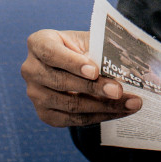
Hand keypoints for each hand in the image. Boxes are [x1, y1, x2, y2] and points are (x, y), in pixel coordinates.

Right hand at [21, 29, 141, 126]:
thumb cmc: (85, 48)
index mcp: (39, 43)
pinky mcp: (44, 114)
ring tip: (130, 104)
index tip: (95, 71)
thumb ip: (101, 50)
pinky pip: (72, 120)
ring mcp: (35, 94)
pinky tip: (119, 112)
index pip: (52, 53)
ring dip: (103, 106)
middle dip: (94, 88)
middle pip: (62, 82)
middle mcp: (31, 69)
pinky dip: (99, 116)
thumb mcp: (90, 41)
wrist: (75, 65)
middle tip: (119, 91)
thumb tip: (126, 67)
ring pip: (69, 104)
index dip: (73, 63)